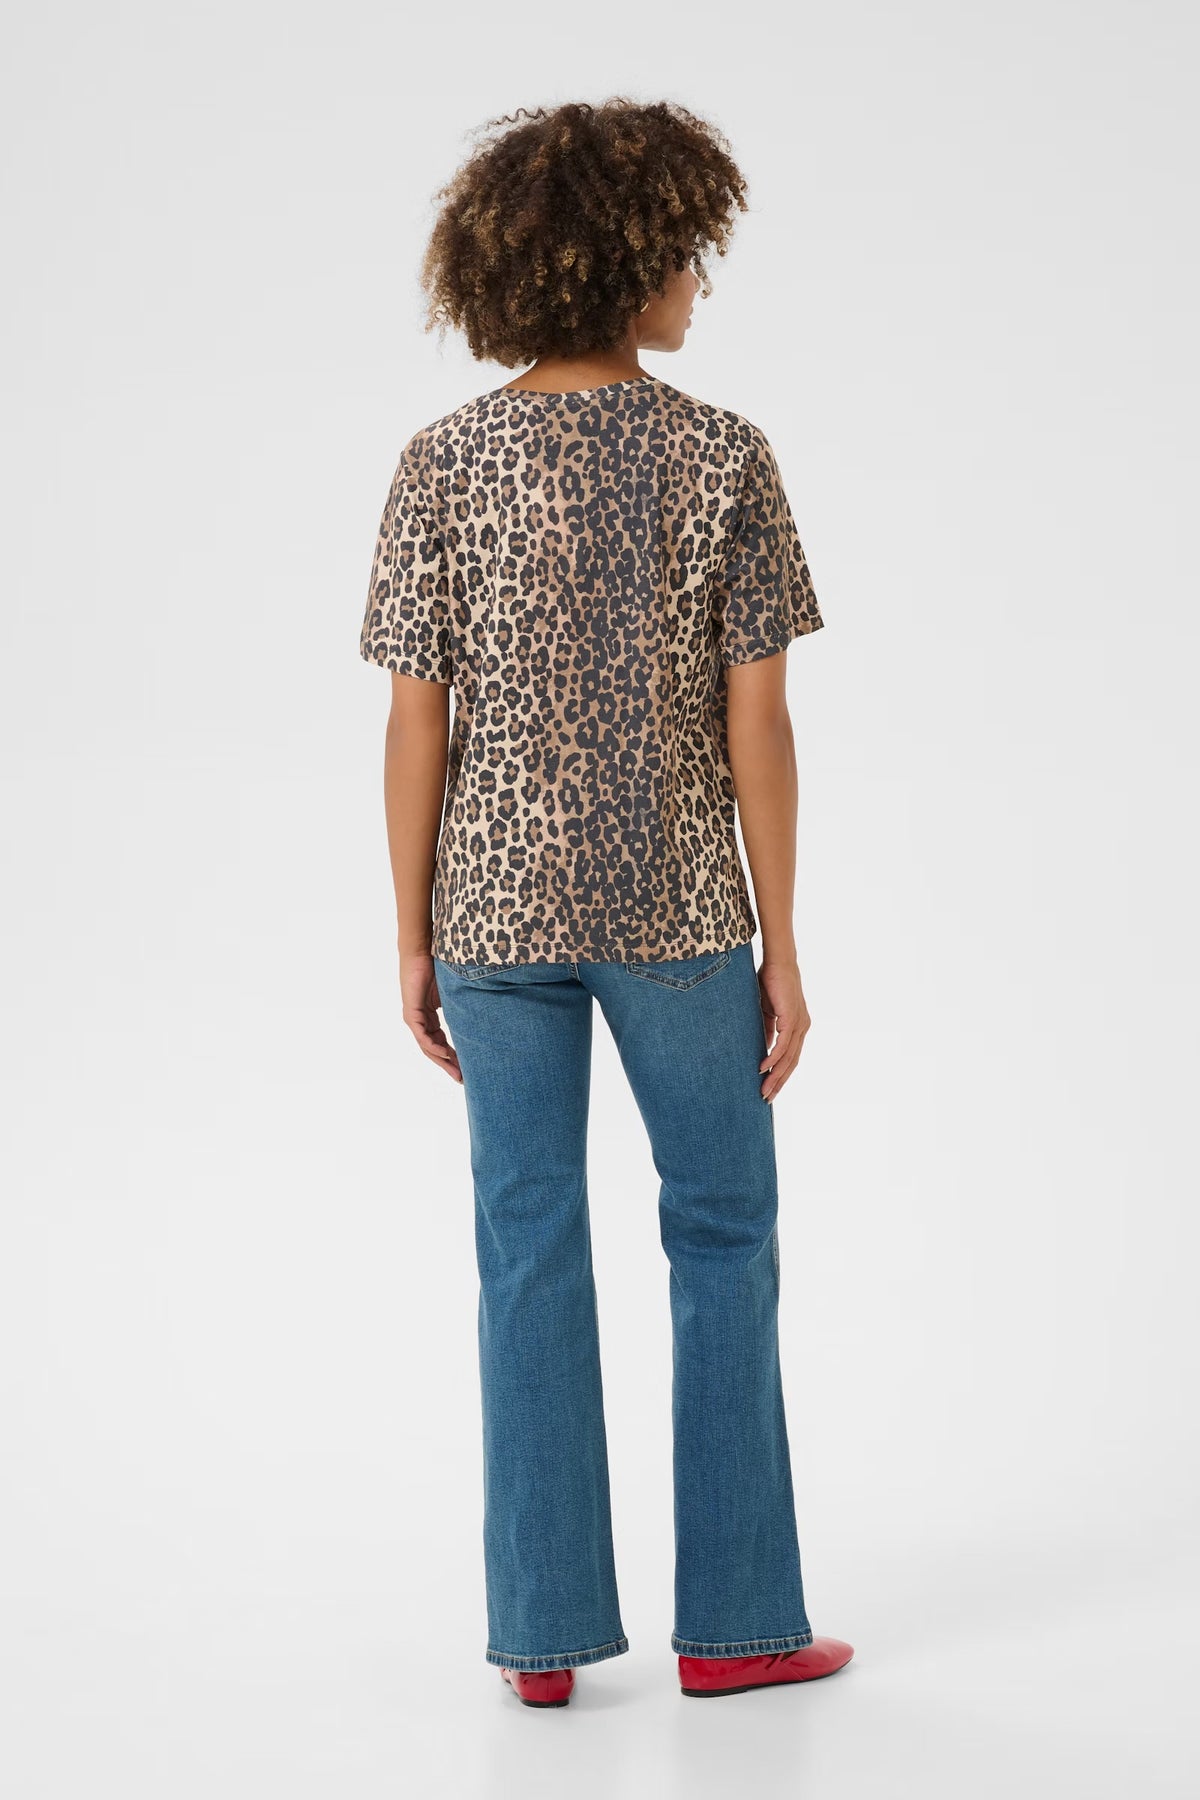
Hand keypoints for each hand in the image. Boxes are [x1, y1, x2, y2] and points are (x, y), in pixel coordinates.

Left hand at [400, 951, 461, 1082]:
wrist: (423, 951)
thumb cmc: (438, 965)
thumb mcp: (453, 992)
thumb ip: (462, 1005)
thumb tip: (483, 1013)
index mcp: (429, 1016)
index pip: (441, 1041)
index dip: (453, 1056)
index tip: (466, 1068)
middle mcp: (420, 1020)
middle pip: (434, 1049)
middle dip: (449, 1064)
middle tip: (462, 1078)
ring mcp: (414, 1018)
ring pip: (428, 1047)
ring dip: (442, 1060)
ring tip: (457, 1072)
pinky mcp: (411, 1013)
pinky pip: (423, 1036)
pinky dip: (434, 1047)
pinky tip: (445, 1054)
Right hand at [757, 957, 810, 1101]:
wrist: (778, 962)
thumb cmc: (771, 984)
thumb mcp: (766, 1013)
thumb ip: (766, 1030)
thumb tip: (761, 1050)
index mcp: (797, 1028)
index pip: (790, 1058)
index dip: (780, 1075)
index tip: (769, 1090)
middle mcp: (802, 1028)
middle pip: (792, 1063)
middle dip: (778, 1082)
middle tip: (765, 1099)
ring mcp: (799, 1024)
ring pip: (788, 1058)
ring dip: (776, 1076)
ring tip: (764, 1090)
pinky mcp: (792, 1018)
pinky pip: (783, 1044)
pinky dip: (774, 1058)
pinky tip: (763, 1068)